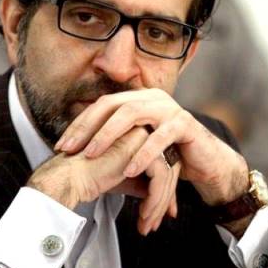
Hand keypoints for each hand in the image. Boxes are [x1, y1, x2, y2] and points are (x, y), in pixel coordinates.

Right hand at [27, 126, 178, 234]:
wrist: (71, 177)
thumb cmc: (90, 176)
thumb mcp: (125, 180)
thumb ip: (143, 183)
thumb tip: (160, 197)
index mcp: (140, 135)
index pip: (162, 164)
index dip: (163, 191)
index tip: (159, 213)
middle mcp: (144, 130)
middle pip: (168, 168)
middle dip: (164, 200)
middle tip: (154, 223)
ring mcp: (143, 135)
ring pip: (167, 173)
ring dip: (158, 204)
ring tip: (147, 223)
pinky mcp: (140, 146)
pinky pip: (160, 176)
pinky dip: (156, 199)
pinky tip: (144, 214)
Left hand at [55, 89, 249, 206]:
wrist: (205, 163)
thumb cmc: (167, 155)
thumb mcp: (136, 144)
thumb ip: (114, 140)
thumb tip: (77, 146)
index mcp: (138, 99)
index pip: (102, 105)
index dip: (81, 124)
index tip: (62, 145)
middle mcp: (152, 97)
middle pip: (112, 105)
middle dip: (88, 127)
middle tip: (71, 149)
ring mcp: (169, 108)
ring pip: (132, 115)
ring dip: (108, 135)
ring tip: (92, 155)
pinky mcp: (185, 124)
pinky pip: (160, 137)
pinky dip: (142, 154)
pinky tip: (128, 169)